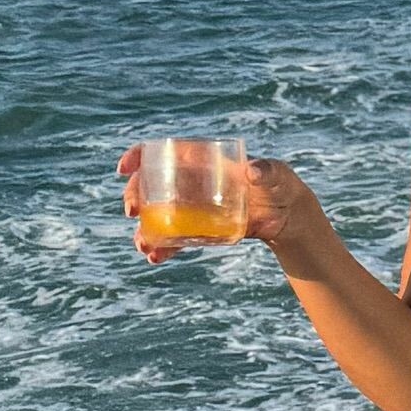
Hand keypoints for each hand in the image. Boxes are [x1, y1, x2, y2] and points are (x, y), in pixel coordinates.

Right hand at [116, 148, 318, 262]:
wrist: (287, 215)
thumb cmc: (280, 184)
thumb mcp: (276, 174)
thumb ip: (266, 170)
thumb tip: (252, 171)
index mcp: (203, 160)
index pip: (164, 152)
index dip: (140, 156)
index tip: (124, 169)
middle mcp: (191, 182)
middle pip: (152, 185)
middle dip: (136, 195)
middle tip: (132, 211)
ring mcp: (192, 207)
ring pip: (158, 216)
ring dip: (144, 229)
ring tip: (143, 244)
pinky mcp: (199, 229)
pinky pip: (174, 238)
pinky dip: (162, 248)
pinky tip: (155, 257)